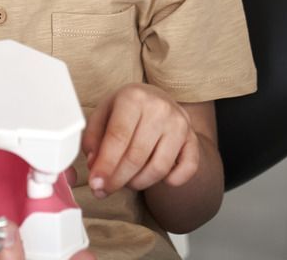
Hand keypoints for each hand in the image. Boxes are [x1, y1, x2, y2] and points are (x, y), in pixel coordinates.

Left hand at [82, 83, 199, 196]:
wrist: (156, 100)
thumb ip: (93, 138)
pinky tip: (153, 176)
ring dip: (138, 183)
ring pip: (159, 168)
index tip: (95, 184)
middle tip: (104, 190)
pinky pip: (187, 170)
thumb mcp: (103, 114)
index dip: (105, 165)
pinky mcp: (193, 139)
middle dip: (117, 180)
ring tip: (126, 181)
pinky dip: (171, 181)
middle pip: (137, 156)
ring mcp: (180, 124)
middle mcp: (160, 108)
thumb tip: (94, 165)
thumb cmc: (126, 110)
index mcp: (134, 97)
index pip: (118, 137)